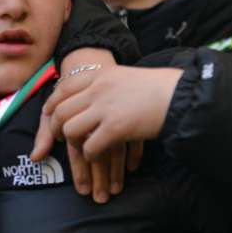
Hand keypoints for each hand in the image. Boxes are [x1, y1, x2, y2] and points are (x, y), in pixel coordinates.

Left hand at [31, 65, 180, 198]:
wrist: (182, 95)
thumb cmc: (160, 89)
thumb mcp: (127, 79)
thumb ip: (108, 85)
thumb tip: (96, 96)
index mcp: (101, 75)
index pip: (64, 88)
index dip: (52, 104)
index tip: (49, 115)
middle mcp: (98, 89)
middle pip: (61, 110)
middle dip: (56, 128)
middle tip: (62, 138)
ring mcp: (105, 108)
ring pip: (70, 129)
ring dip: (73, 143)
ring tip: (82, 150)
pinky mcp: (115, 127)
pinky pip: (90, 146)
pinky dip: (90, 155)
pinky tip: (97, 157)